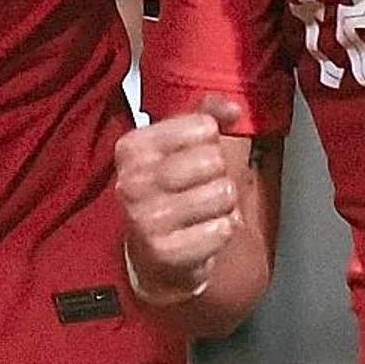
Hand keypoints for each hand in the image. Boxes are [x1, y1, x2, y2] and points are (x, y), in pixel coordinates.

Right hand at [114, 93, 245, 306]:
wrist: (151, 256)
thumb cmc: (167, 194)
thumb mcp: (177, 146)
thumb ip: (205, 114)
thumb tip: (233, 108)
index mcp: (132, 147)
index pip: (202, 126)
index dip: (211, 140)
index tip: (195, 153)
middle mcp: (132, 181)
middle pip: (213, 159)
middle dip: (220, 173)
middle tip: (201, 186)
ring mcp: (146, 218)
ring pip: (223, 192)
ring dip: (223, 204)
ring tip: (203, 210)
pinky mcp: (165, 251)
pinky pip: (222, 229)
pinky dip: (222, 230)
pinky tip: (202, 232)